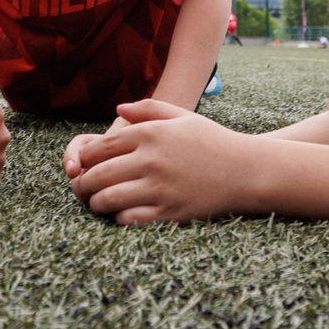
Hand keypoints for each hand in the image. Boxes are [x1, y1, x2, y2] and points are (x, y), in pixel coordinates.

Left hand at [65, 100, 248, 222]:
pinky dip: (119, 219)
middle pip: (98, 174)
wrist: (246, 171)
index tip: (84, 166)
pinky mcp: (169, 212)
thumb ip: (148, 108)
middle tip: (82, 189)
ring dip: (96, 203)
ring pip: (108, 199)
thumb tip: (118, 108)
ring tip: (97, 203)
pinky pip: (129, 220)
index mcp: (150, 133)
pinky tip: (122, 214)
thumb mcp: (182, 116)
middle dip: (83, 184)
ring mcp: (160, 187)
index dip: (85, 159)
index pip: (100, 147)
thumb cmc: (213, 141)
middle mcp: (151, 159)